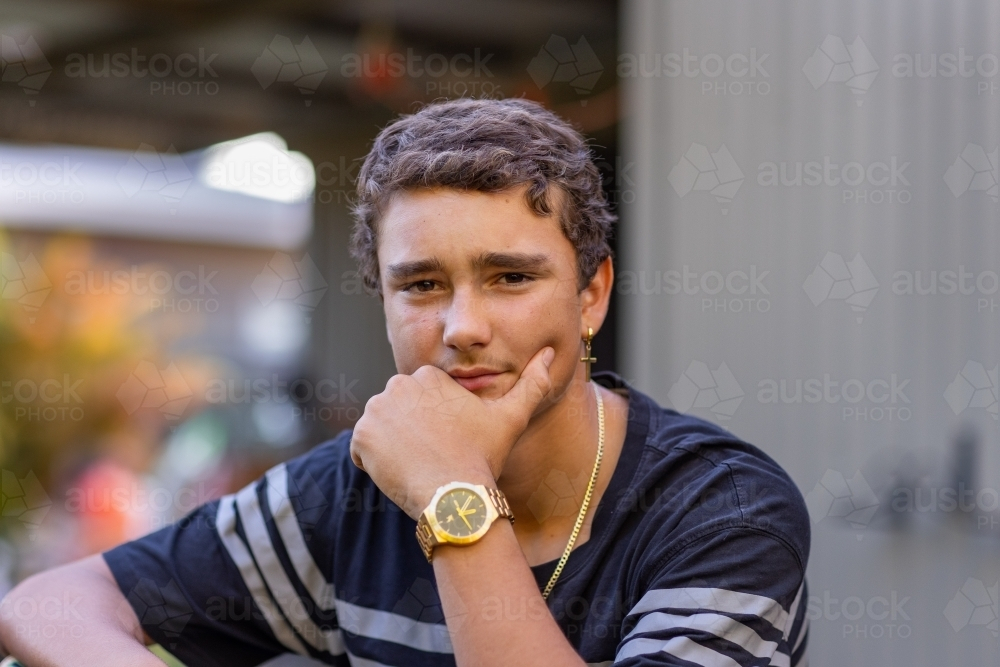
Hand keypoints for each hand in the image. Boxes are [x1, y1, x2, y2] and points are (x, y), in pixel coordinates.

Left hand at [350, 346, 555, 518]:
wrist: (456, 495)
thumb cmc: (483, 456)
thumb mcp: (512, 417)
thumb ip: (532, 383)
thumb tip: (551, 354)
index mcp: (428, 376)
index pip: (422, 402)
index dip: (435, 426)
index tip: (449, 443)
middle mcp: (397, 385)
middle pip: (399, 413)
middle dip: (412, 433)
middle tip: (434, 456)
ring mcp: (375, 411)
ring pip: (381, 431)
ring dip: (393, 447)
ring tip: (420, 464)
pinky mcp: (360, 437)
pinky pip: (362, 450)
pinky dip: (376, 463)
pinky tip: (400, 472)